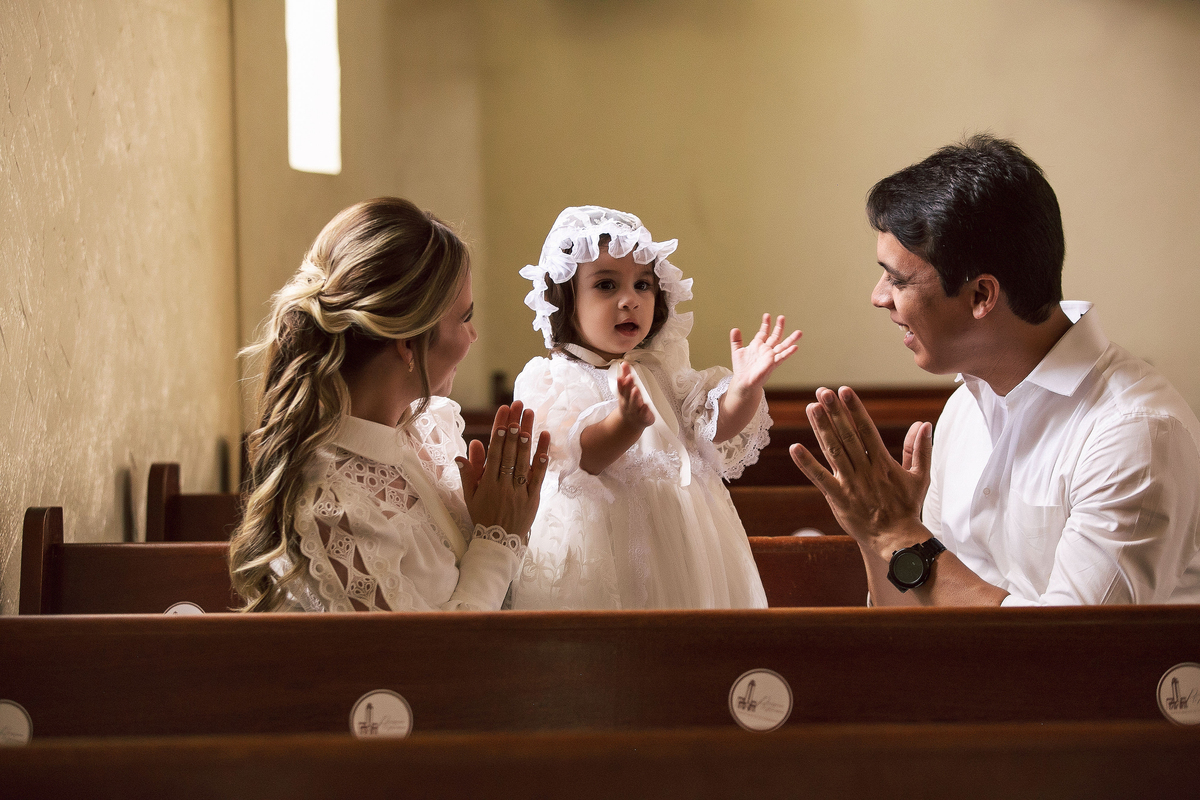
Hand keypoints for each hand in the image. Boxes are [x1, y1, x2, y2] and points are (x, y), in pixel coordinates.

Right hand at [457, 401, 550, 544]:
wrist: (499, 542)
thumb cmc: (482, 516)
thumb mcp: (470, 496)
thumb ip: (468, 473)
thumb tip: (465, 451)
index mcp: (487, 482)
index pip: (494, 452)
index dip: (499, 433)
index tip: (503, 416)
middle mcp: (504, 484)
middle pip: (510, 451)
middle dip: (515, 427)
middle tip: (519, 407)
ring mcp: (519, 491)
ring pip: (524, 460)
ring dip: (528, 436)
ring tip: (530, 417)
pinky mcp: (533, 498)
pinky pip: (538, 476)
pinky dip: (541, 458)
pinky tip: (545, 441)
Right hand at [615, 362, 654, 429]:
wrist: (630, 423)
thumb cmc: (628, 403)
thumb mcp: (625, 390)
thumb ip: (625, 375)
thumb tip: (623, 363)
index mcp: (624, 396)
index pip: (621, 388)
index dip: (621, 381)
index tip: (621, 375)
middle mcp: (628, 403)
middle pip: (627, 394)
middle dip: (628, 386)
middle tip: (629, 377)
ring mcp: (635, 410)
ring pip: (634, 403)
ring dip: (635, 396)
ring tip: (636, 389)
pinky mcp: (644, 417)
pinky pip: (644, 414)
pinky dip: (644, 410)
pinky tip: (646, 406)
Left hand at [729, 314, 801, 391]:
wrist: (743, 381)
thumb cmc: (741, 368)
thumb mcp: (737, 351)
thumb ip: (736, 340)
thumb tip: (734, 329)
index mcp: (757, 345)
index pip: (763, 332)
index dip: (766, 324)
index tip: (767, 315)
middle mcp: (766, 350)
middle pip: (775, 336)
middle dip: (779, 327)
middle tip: (782, 317)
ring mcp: (770, 357)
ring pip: (783, 346)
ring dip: (791, 339)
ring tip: (799, 332)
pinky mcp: (772, 364)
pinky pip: (782, 357)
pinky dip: (788, 352)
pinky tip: (795, 347)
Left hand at [788, 386, 931, 557]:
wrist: (896, 540)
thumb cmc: (907, 508)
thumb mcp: (919, 477)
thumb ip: (920, 449)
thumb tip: (924, 424)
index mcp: (883, 463)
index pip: (866, 429)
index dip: (854, 409)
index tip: (844, 391)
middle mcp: (865, 470)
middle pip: (847, 435)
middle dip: (835, 412)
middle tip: (822, 392)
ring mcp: (850, 484)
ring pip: (833, 451)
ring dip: (821, 429)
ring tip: (811, 408)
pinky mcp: (838, 498)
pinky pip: (820, 478)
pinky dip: (807, 464)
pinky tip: (795, 448)